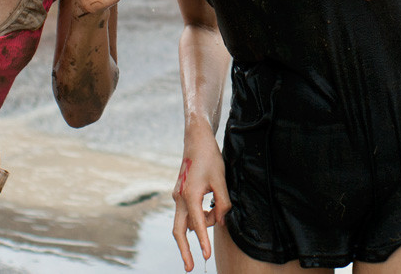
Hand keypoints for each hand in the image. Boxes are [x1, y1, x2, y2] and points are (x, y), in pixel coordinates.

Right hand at [171, 133, 230, 271]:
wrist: (196, 140)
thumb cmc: (209, 158)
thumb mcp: (221, 180)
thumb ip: (222, 203)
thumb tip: (221, 222)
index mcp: (190, 194)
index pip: (197, 224)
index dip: (203, 242)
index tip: (206, 256)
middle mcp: (180, 197)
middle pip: (179, 230)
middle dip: (184, 250)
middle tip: (190, 267)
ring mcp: (178, 196)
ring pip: (184, 221)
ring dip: (200, 225)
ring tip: (217, 215)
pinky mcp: (180, 194)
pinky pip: (188, 212)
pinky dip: (198, 217)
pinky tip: (210, 212)